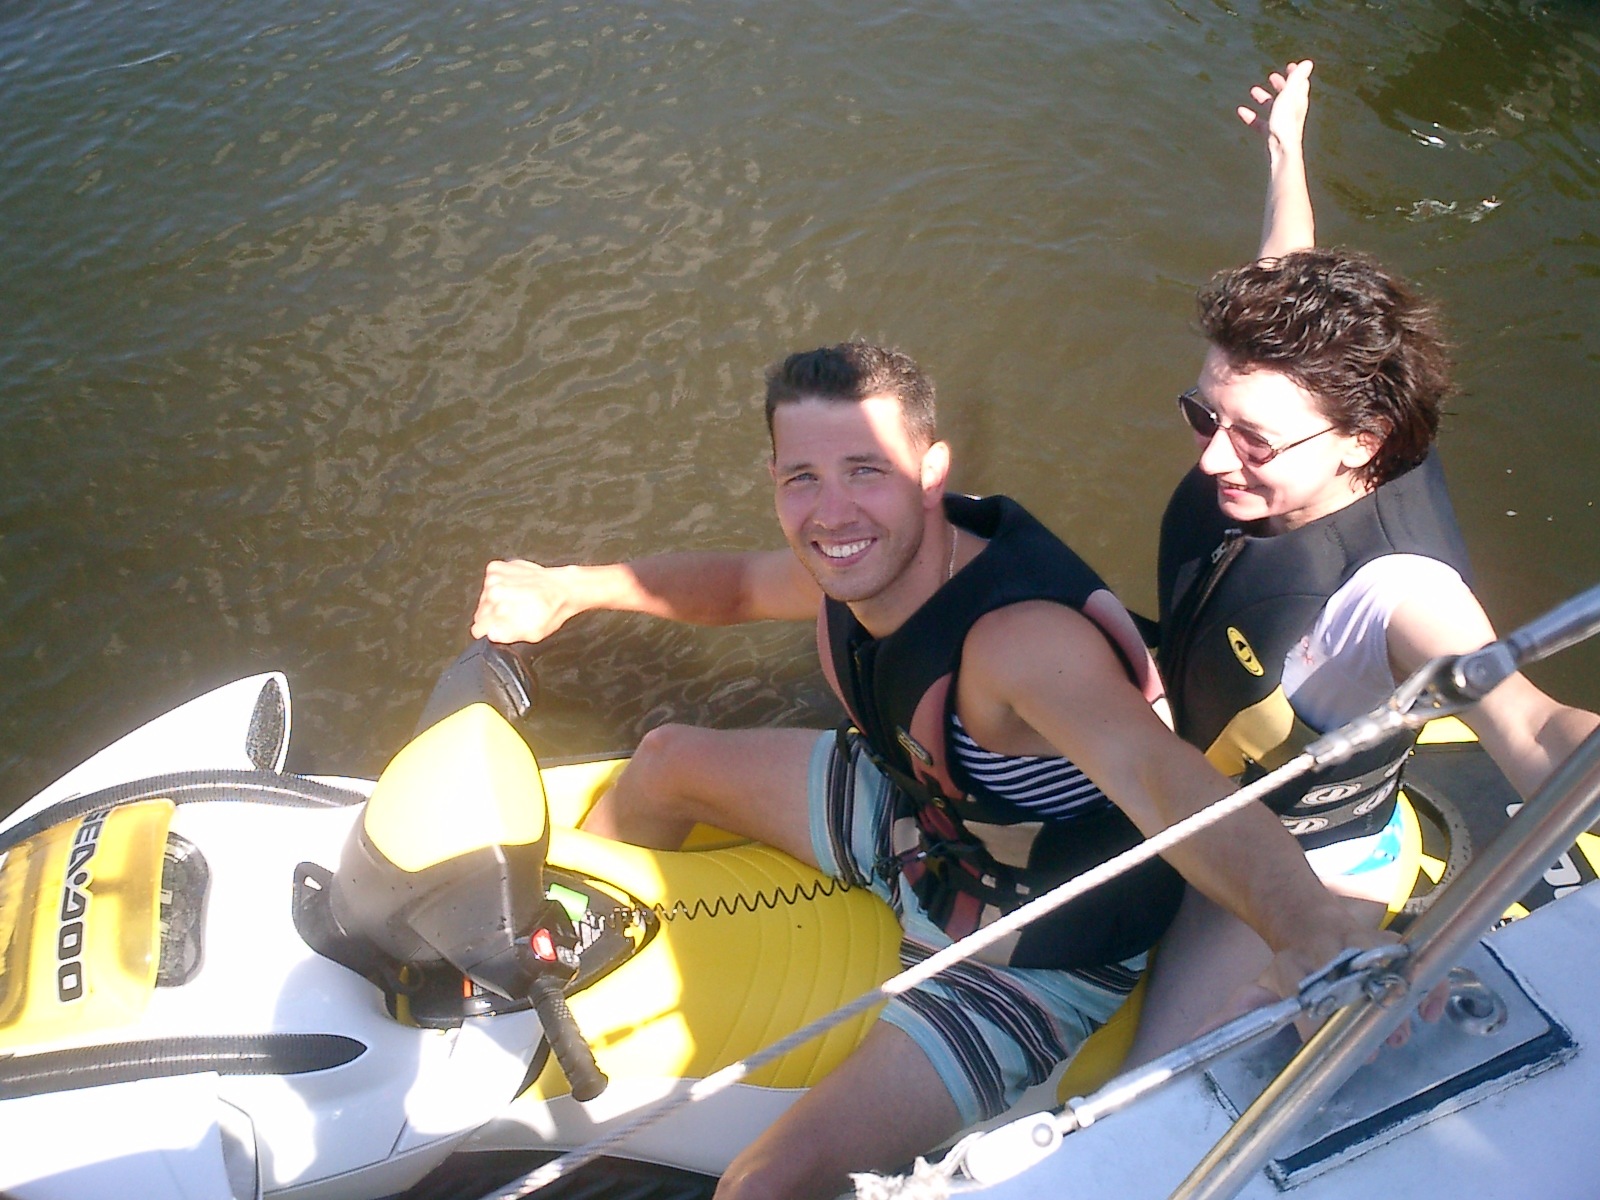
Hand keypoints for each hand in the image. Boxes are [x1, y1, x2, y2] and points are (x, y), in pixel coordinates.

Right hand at [470, 558, 579, 643]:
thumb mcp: (532, 634)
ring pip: (483, 598)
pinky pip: (488, 582)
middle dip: (493, 616)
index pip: (478, 629)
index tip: (498, 627)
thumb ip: (507, 636)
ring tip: (517, 600)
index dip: (489, 630)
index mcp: (500, 614)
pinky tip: (514, 588)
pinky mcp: (496, 568)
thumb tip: (491, 634)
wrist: (562, 588)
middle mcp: (494, 596)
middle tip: (513, 613)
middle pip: (480, 614)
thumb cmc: (551, 610)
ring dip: (496, 600)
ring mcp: (494, 580)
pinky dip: (499, 584)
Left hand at [1221, 926, 1448, 1050]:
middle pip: (1354, 983)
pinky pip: (1419, 963)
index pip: (1308, 997)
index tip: (1317, 1037)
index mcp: (1302, 969)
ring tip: (1403, 1031)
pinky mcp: (1393, 948)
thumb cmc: (1291, 963)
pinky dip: (1429, 984)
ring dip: (1399, 1003)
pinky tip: (1431, 1010)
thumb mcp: (1262, 987)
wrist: (1309, 919)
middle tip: (1377, 1044)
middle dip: (1365, 1015)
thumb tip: (1196, 1037)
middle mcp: (1336, 957)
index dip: (1312, 1021)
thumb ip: (1237, 1015)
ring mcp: (1366, 949)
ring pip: (1389, 969)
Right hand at [1238, 59, 1312, 153]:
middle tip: (1272, 76)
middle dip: (1280, 85)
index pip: (1300, 84)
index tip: (1290, 66)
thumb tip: (1308, 62)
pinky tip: (1241, 112)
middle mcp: (1292, 112)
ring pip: (1273, 108)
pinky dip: (1252, 116)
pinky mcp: (1272, 135)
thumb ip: (1295, 79)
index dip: (1296, 74)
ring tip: (1253, 91)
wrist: (1282, 152)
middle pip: (1287, 95)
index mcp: (1298, 101)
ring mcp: (1282, 124)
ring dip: (1264, 98)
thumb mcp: (1288, 97)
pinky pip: (1261, 122)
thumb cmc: (1285, 123)